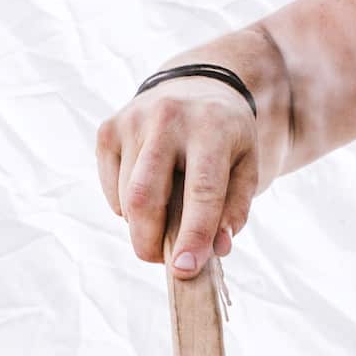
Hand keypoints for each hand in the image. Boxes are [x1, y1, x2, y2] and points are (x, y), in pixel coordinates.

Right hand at [96, 78, 258, 277]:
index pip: (202, 191)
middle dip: (150, 241)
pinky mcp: (108, 129)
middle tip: (163, 261)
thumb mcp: (247, 166)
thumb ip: (236, 209)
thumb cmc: (226, 138)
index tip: (184, 269)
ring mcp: (132, 121)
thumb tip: (216, 249)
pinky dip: (126, 207)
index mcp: (213, 127)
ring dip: (142, 225)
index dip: (193, 235)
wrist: (197, 85)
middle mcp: (169, 118)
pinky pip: (110, 188)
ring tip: (165, 222)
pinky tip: (149, 195)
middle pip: (147, 196)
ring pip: (126, 197)